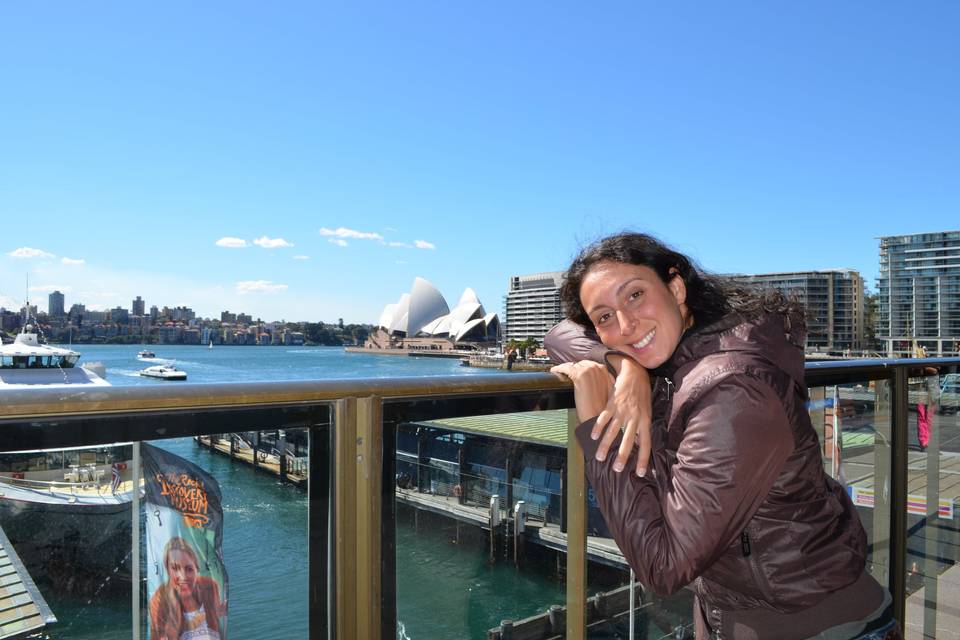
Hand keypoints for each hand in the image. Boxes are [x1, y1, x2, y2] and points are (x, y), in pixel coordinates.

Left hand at [550, 360, 613, 422]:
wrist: (596, 417)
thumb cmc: (599, 409)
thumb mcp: (604, 391)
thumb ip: (599, 381)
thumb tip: (590, 379)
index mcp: (604, 370)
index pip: (588, 364)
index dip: (579, 368)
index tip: (573, 371)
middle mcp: (597, 368)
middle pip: (580, 364)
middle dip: (573, 368)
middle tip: (566, 374)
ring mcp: (588, 370)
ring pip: (572, 365)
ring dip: (565, 369)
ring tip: (559, 373)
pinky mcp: (579, 376)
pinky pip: (565, 368)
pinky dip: (558, 369)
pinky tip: (554, 371)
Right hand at [594, 356, 652, 475]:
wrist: (635, 373)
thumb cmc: (641, 394)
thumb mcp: (647, 412)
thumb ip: (642, 427)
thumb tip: (639, 443)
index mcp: (645, 421)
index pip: (646, 444)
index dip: (643, 459)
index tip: (640, 472)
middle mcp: (635, 418)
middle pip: (629, 440)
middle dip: (623, 456)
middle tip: (617, 468)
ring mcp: (623, 411)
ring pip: (614, 431)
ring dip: (606, 445)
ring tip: (600, 457)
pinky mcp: (612, 404)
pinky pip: (604, 418)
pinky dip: (598, 427)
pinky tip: (593, 437)